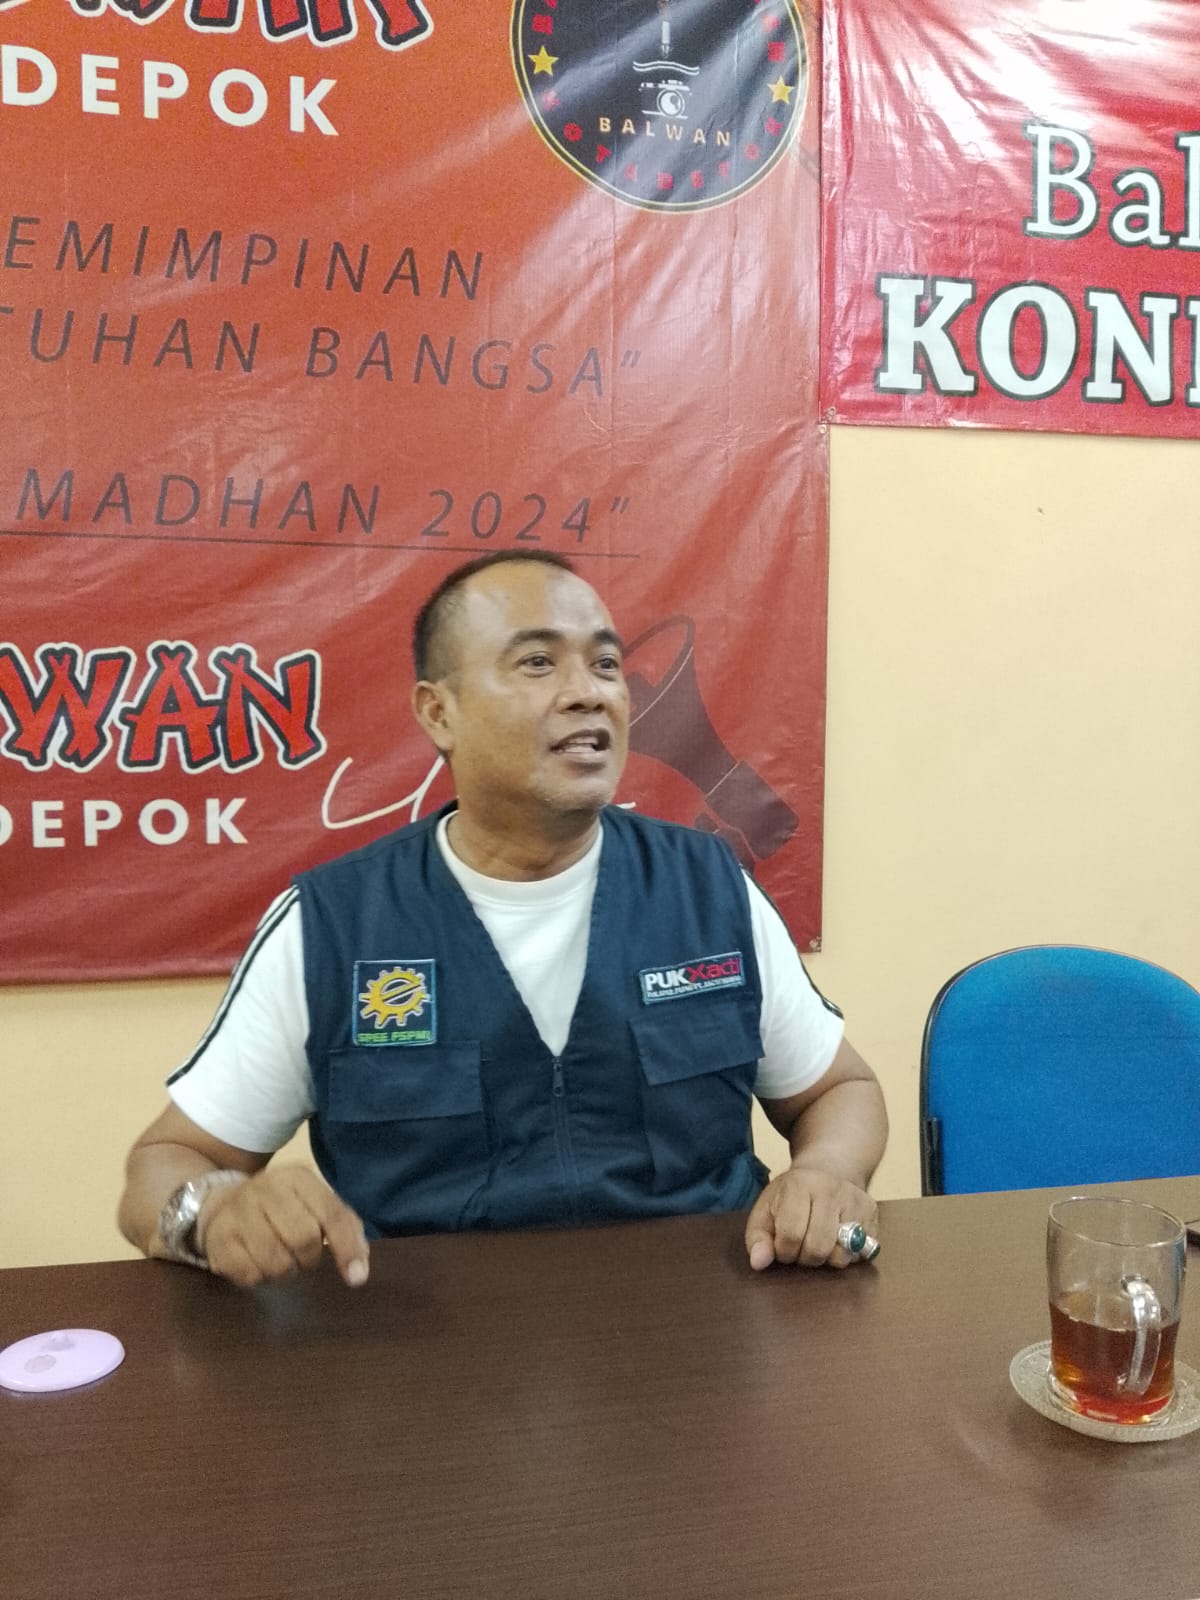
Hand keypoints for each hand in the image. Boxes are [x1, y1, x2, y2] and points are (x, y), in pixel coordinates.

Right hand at [197, 1164, 369, 1288]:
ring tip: (281, 1259)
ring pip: (277, 1262)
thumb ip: (344, 1230)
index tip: (356, 1278)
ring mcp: (238, 1212)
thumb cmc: (281, 1208)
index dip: (347, 1248)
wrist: (221, 1202)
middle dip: (310, 1259)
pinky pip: (250, 1275)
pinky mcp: (218, 1239)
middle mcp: (266, 1189)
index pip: (332, 1214)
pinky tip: (256, 1263)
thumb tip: (358, 1271)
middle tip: (304, 1258)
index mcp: (298, 1178)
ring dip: (285, 1272)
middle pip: (304, 1238)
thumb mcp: (314, 1205)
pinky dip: (259, 1278)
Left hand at [744, 1166, 877, 1270]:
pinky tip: (838, 1239)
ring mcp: (855, 1200)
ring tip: (819, 1242)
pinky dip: (847, 1255)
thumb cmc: (791, 1195)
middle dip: (805, 1258)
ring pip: (842, 1255)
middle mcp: (831, 1189)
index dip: (783, 1251)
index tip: (782, 1245)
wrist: (828, 1168)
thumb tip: (759, 1262)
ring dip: (827, 1258)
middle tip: (801, 1246)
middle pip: (818, 1247)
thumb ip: (757, 1238)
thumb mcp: (765, 1210)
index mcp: (799, 1185)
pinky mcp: (872, 1213)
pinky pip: (862, 1253)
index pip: (791, 1235)